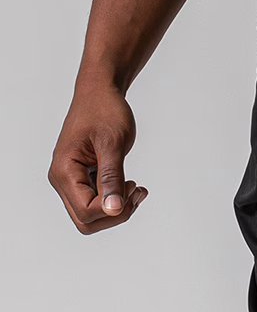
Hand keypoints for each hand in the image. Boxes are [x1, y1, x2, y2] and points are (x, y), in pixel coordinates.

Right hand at [48, 78, 147, 233]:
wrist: (100, 91)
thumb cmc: (105, 110)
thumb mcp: (113, 142)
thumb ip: (111, 176)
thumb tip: (113, 209)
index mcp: (64, 171)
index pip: (84, 211)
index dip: (110, 208)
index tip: (132, 186)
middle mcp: (63, 179)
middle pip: (85, 220)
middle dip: (114, 213)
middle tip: (137, 191)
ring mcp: (71, 179)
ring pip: (90, 214)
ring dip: (116, 208)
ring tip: (138, 189)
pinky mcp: (82, 177)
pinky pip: (95, 200)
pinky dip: (114, 198)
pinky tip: (132, 186)